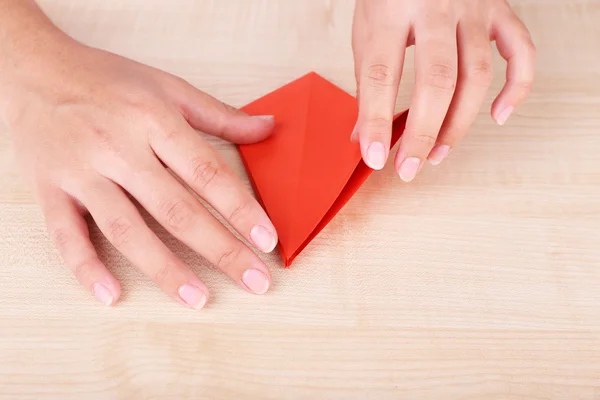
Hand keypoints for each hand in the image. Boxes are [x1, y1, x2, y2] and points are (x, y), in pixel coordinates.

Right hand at [2, 35, 278, 308]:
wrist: (32, 68)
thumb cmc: (105, 79)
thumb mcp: (168, 87)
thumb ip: (220, 114)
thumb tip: (268, 128)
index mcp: (153, 120)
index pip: (207, 173)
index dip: (240, 209)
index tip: (266, 241)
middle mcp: (118, 148)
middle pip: (176, 209)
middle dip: (220, 250)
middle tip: (253, 282)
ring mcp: (81, 171)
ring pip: (127, 229)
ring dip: (165, 269)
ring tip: (199, 299)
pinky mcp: (49, 189)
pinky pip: (66, 234)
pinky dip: (87, 267)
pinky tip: (112, 294)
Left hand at [351, 0, 535, 179]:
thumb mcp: (366, 30)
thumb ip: (367, 81)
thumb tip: (363, 137)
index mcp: (392, 10)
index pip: (381, 75)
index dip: (376, 121)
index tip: (374, 157)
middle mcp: (435, 7)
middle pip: (437, 81)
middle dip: (423, 134)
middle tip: (409, 168)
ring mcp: (473, 8)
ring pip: (477, 76)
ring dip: (459, 124)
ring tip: (437, 154)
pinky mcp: (500, 11)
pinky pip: (521, 53)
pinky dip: (516, 89)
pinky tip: (497, 116)